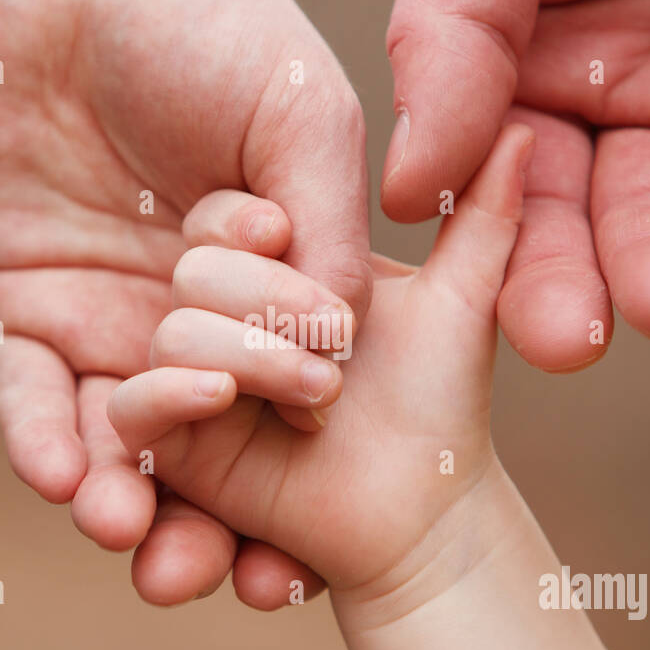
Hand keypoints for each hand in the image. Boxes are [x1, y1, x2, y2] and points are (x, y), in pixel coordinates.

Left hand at [0, 0, 371, 605]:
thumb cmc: (208, 21)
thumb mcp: (303, 122)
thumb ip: (329, 235)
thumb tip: (339, 351)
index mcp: (269, 288)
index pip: (290, 407)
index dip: (301, 488)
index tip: (311, 560)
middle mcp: (187, 319)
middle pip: (202, 450)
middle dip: (207, 527)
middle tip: (218, 580)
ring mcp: (103, 317)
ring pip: (115, 438)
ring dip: (122, 501)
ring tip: (132, 540)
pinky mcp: (19, 303)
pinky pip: (28, 390)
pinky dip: (44, 437)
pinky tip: (67, 479)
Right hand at [110, 124, 649, 649]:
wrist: (423, 515)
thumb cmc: (439, 408)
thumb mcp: (459, 303)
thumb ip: (484, 219)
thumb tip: (518, 134)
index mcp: (273, 274)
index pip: (225, 225)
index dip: (248, 229)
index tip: (282, 231)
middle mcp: (222, 319)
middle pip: (192, 279)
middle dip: (258, 304)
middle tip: (332, 340)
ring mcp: (187, 378)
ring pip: (169, 333)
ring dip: (234, 360)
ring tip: (310, 395)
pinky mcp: (171, 446)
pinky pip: (132, 410)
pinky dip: (166, 394)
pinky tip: (220, 397)